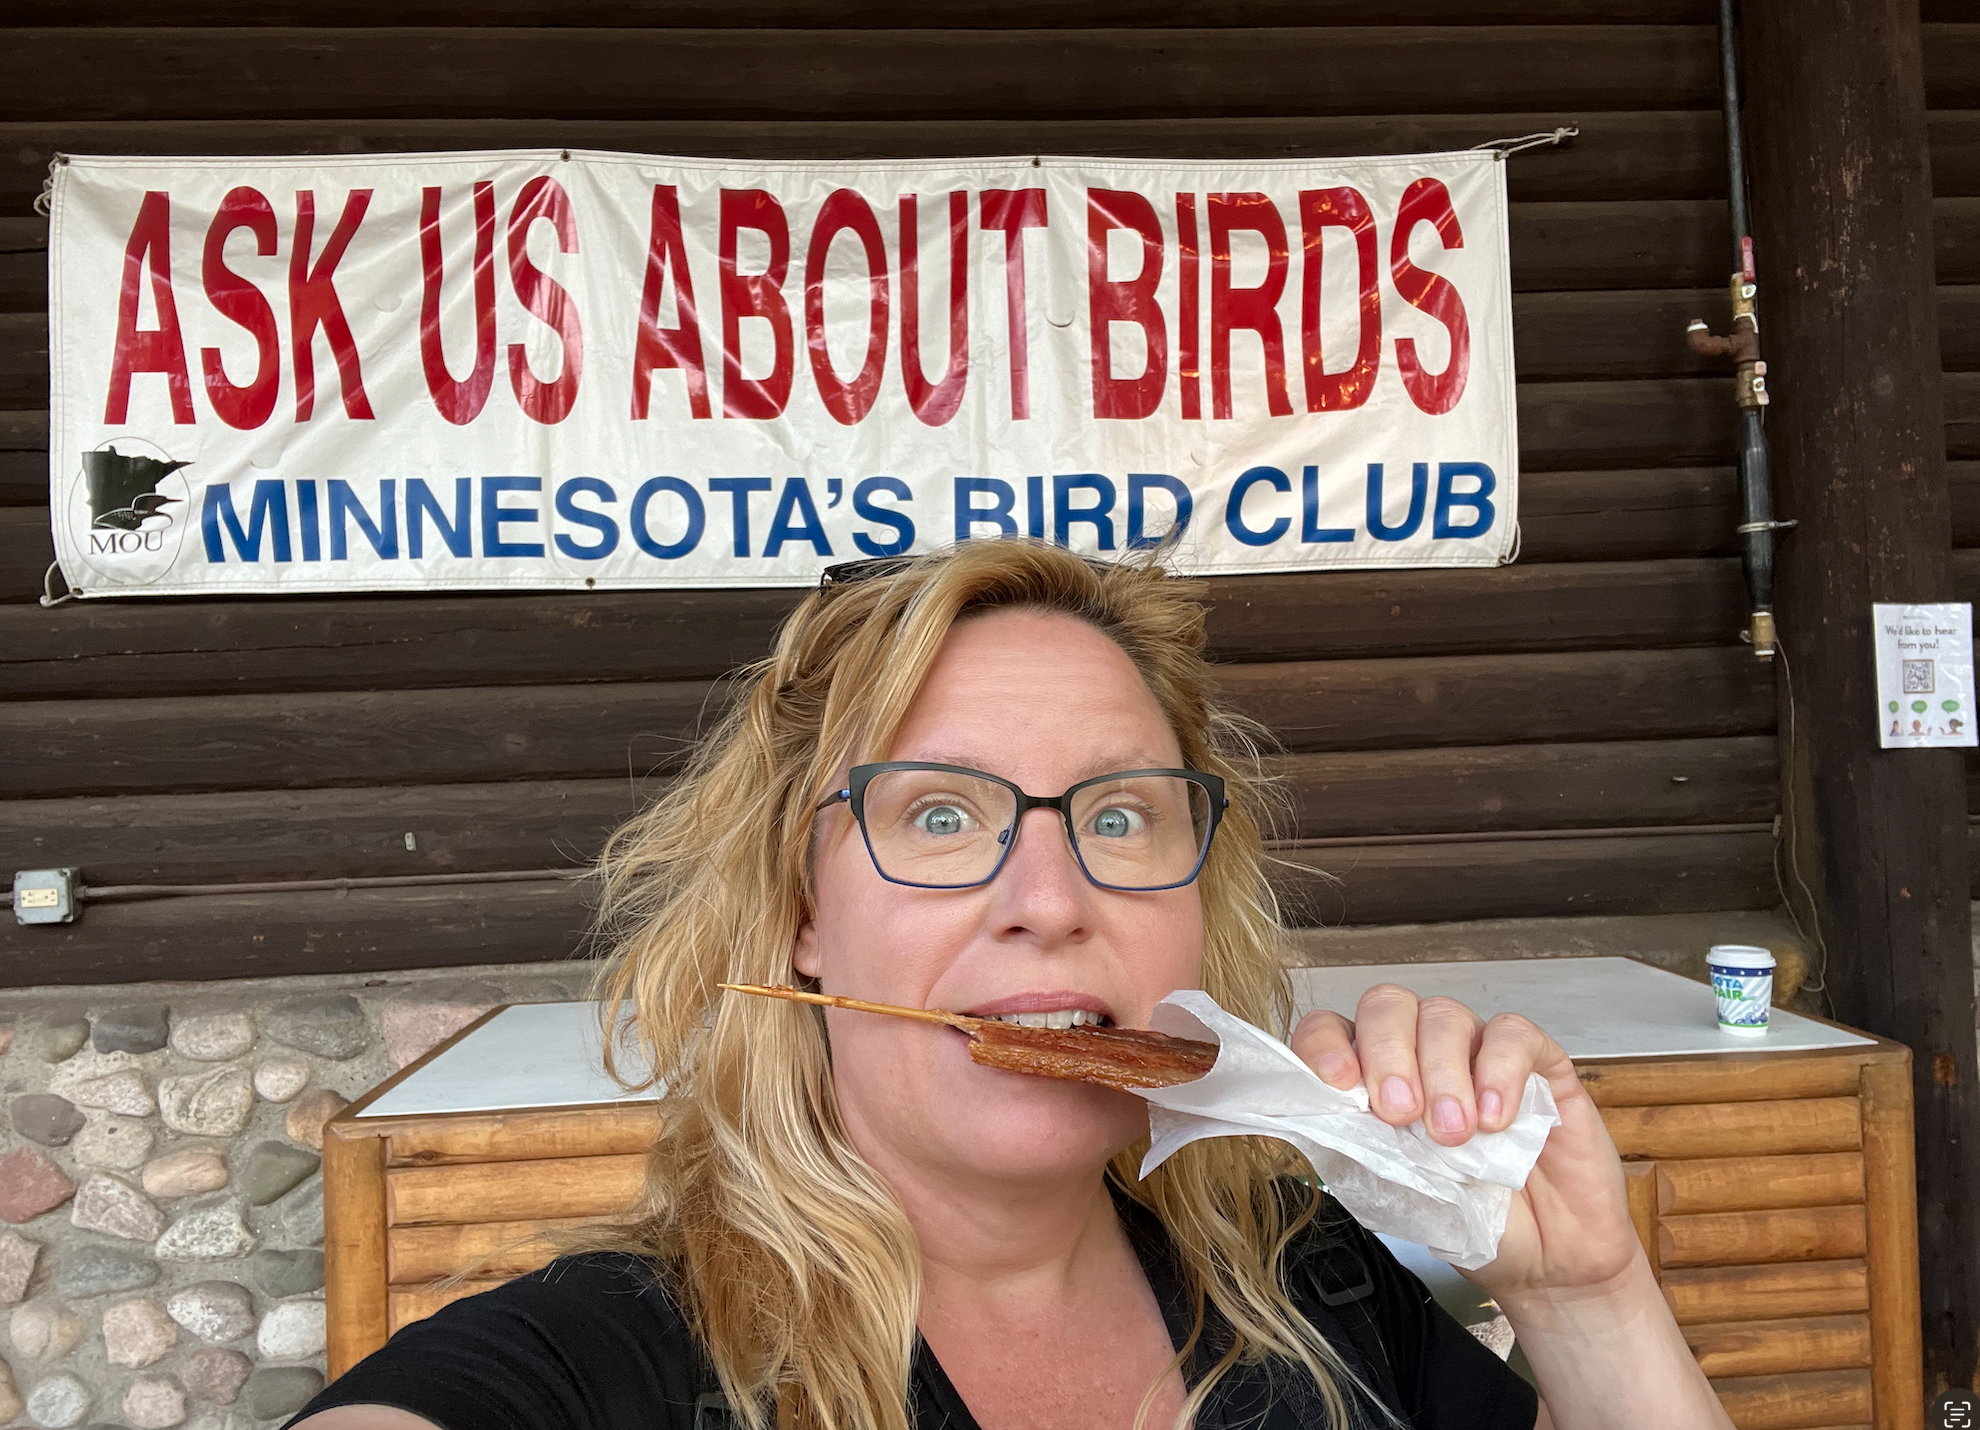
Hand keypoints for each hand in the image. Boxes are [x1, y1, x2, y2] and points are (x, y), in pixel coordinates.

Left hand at [1290, 984, 1641, 1301]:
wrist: (1545, 1259)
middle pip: (1388, 1006)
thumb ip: (1366, 1148)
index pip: (1332, 1030)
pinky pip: (1513, 1035)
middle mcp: (1422, 1050)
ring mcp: (1479, 1049)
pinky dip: (1499, 1071)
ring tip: (1453, 1134)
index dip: (1324, 1045)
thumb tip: (1330, 1119)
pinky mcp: (1539, 1061)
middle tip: (1399, 1113)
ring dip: (1442, 1073)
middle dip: (1387, 1054)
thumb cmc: (1467, 1220)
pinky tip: (1496, 1118)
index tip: (1337, 1083)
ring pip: (1446, 1016)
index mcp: (1374, 1075)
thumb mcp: (1401, 1192)